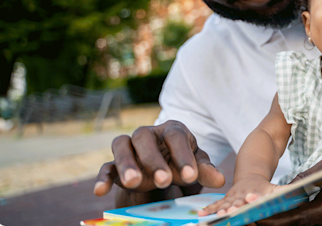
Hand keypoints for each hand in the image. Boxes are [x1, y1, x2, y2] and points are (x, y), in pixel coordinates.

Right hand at [93, 120, 224, 195]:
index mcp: (172, 130)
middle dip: (154, 159)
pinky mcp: (115, 164)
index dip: (183, 156)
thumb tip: (221, 180)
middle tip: (163, 180)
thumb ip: (205, 171)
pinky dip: (102, 177)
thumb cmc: (182, 164)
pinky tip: (100, 191)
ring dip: (127, 164)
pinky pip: (106, 167)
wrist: (163, 172)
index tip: (191, 177)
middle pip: (144, 137)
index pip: (176, 136)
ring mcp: (129, 147)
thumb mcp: (195, 166)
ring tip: (134, 182)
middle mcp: (148, 134)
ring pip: (122, 147)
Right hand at [198, 175, 281, 216]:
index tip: (251, 198)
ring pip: (226, 204)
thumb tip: (302, 194)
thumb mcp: (276, 188)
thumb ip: (285, 192)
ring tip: (215, 216)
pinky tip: (201, 214)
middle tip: (230, 211)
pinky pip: (216, 205)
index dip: (253, 197)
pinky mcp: (225, 200)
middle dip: (234, 207)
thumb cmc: (264, 188)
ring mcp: (233, 197)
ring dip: (220, 210)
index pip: (255, 195)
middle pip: (238, 201)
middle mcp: (243, 195)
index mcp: (256, 192)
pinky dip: (209, 209)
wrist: (250, 177)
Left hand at [257, 176, 321, 225]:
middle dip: (272, 225)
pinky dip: (298, 224)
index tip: (253, 219)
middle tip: (248, 221)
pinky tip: (283, 219)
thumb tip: (288, 186)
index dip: (272, 220)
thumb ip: (312, 177)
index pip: (296, 219)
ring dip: (284, 225)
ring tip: (260, 220)